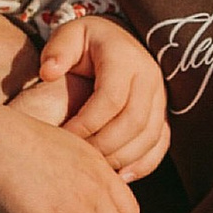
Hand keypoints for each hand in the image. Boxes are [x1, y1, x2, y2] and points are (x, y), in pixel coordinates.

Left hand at [33, 9, 169, 180]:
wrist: (117, 40)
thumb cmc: (86, 42)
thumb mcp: (69, 35)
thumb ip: (57, 51)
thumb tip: (49, 72)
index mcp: (124, 58)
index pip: (110, 98)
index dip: (87, 123)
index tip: (63, 137)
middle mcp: (149, 76)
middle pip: (133, 121)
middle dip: (104, 145)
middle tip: (78, 158)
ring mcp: (161, 97)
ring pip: (149, 136)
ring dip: (121, 157)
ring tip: (94, 168)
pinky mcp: (163, 113)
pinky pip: (161, 143)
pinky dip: (143, 164)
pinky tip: (120, 176)